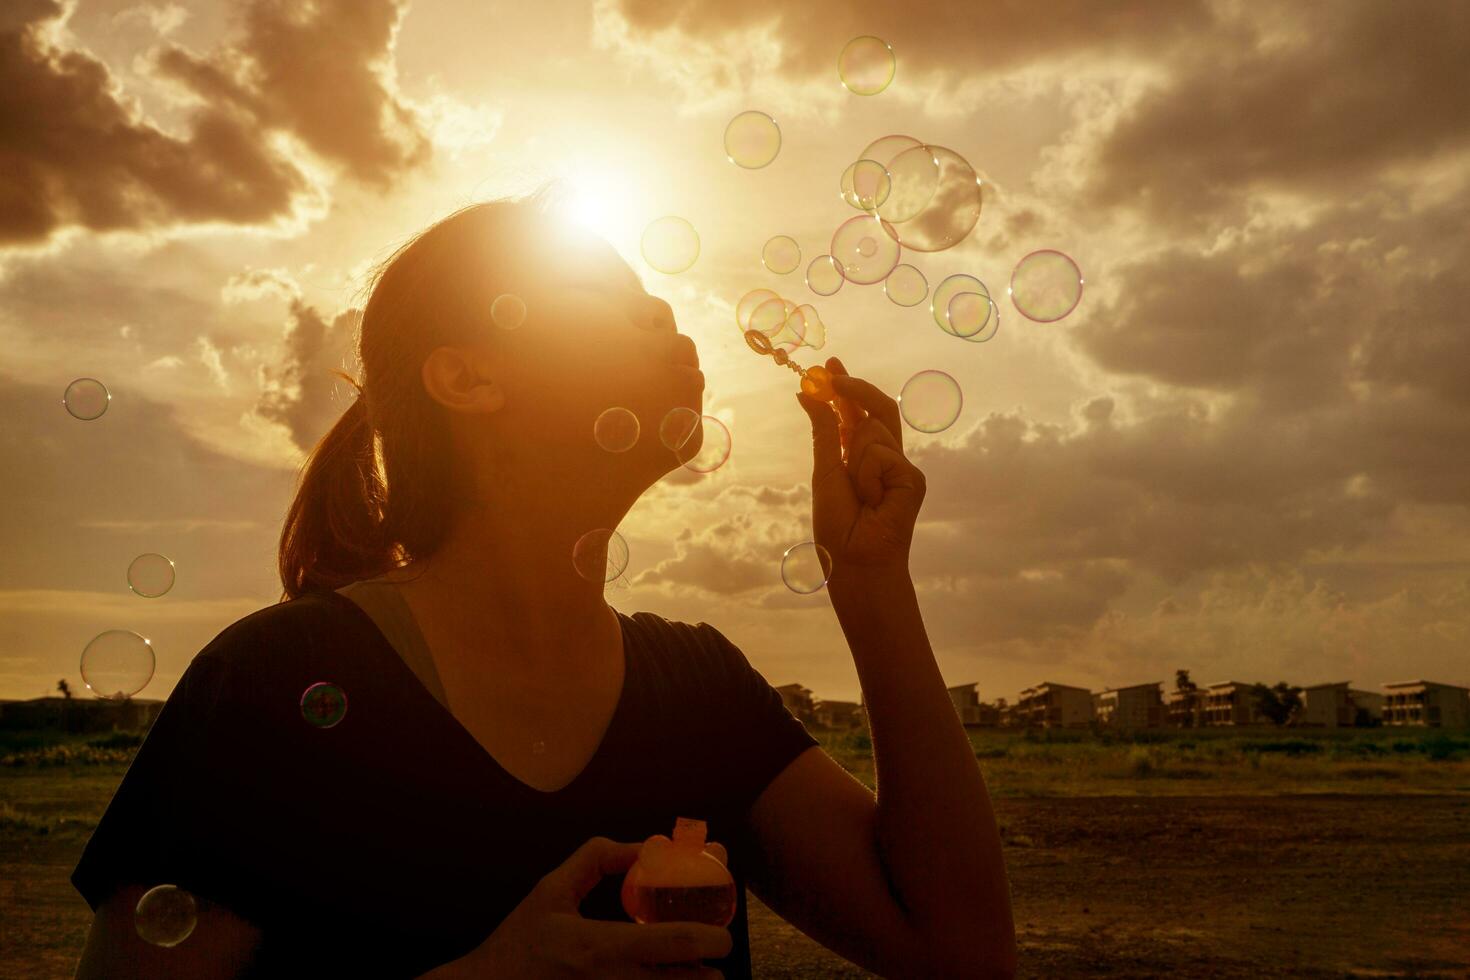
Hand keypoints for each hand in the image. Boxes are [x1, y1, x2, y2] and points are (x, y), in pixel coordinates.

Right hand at [454, 836, 730, 978]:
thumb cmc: (521, 942)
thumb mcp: (551, 890)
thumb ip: (597, 859)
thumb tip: (646, 845)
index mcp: (601, 947)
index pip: (676, 943)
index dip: (711, 937)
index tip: (723, 932)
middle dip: (712, 971)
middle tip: (715, 952)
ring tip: (696, 970)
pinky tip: (665, 976)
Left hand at [796, 356, 926, 574]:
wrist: (856, 560)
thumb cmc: (838, 525)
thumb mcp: (824, 471)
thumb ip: (824, 431)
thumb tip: (806, 394)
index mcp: (860, 457)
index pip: (856, 415)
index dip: (847, 389)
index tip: (832, 365)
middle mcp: (883, 458)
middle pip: (875, 409)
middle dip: (854, 387)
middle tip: (833, 371)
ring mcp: (900, 467)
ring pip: (874, 431)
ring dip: (855, 457)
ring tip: (858, 494)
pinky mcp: (913, 479)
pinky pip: (883, 455)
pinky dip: (868, 475)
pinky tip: (873, 501)